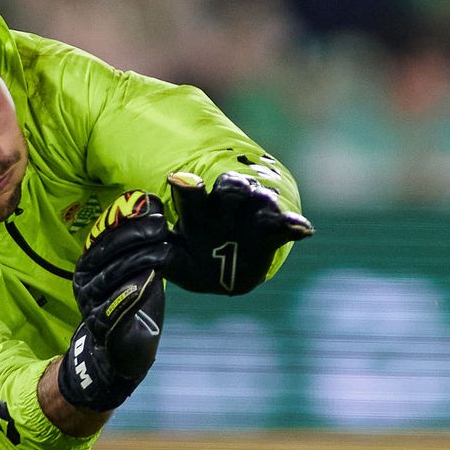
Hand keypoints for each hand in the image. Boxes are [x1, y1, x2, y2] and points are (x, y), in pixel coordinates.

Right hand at [58, 192, 170, 410]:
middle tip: (162, 223)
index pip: (107, 233)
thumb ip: (140, 244)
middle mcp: (84, 279)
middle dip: (137, 234)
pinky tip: (152, 278)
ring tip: (164, 247)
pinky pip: (116, 305)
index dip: (129, 216)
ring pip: (114, 274)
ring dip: (140, 258)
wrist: (122, 351)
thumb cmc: (132, 303)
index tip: (153, 203)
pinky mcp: (100, 325)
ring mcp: (89, 303)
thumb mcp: (136, 268)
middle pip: (109, 251)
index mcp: (89, 261)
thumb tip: (153, 206)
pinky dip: (134, 290)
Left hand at [164, 170, 312, 294]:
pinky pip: (287, 226)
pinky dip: (295, 226)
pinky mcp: (273, 233)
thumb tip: (145, 256)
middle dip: (229, 187)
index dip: (186, 187)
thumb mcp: (175, 259)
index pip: (192, 191)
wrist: (226, 269)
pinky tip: (303, 229)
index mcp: (199, 207)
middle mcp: (226, 205)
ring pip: (257, 200)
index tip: (176, 180)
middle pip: (229, 188)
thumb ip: (159, 256)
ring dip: (260, 199)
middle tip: (229, 189)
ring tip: (266, 203)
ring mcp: (252, 216)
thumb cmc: (195, 256)